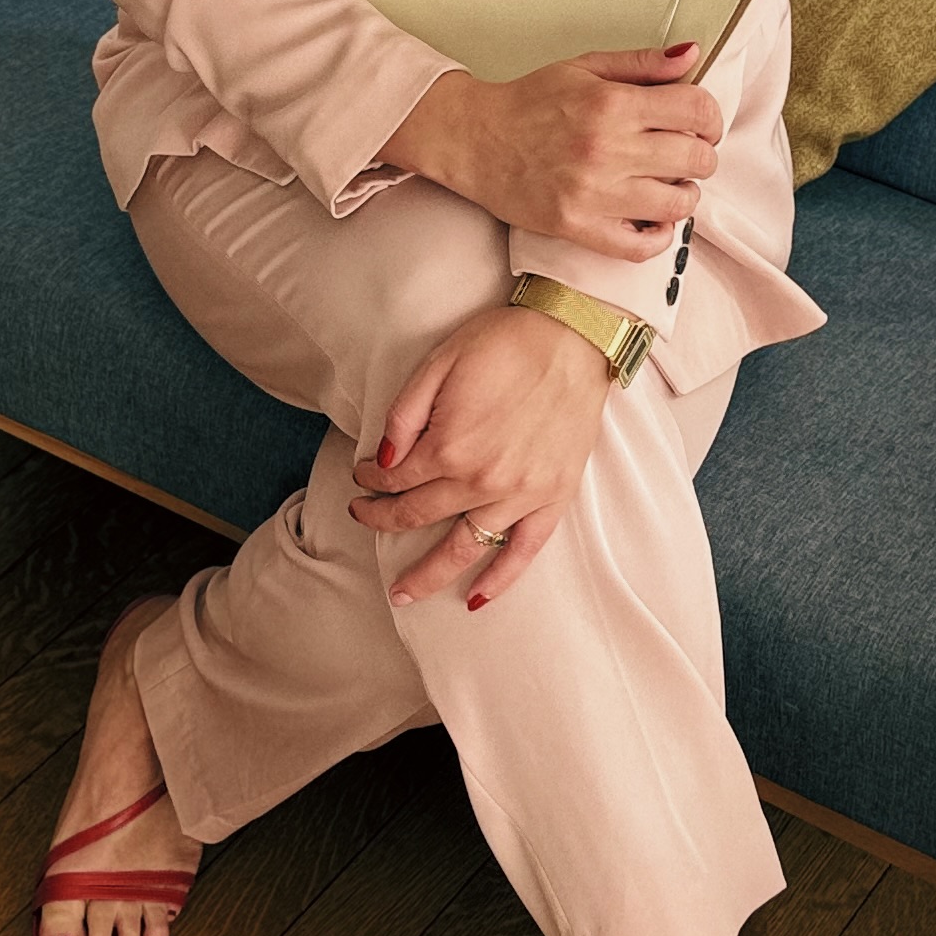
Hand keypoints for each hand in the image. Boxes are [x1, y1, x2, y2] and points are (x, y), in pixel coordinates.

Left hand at [350, 300, 613, 609]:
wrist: (572, 335)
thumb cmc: (504, 343)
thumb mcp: (438, 363)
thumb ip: (404, 416)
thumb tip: (381, 462)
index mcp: (448, 446)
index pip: (394, 480)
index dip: (371, 481)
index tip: (363, 475)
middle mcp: (481, 480)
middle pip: (418, 515)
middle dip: (383, 519)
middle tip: (364, 519)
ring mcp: (520, 494)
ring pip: (463, 547)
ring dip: (428, 574)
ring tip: (402, 594)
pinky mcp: (553, 497)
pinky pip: (523, 551)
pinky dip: (499, 579)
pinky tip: (475, 599)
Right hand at [384, 43, 719, 258]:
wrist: (473, 139)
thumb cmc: (528, 102)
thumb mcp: (585, 67)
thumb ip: (642, 64)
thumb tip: (691, 55)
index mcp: (612, 104)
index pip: (696, 110)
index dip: (710, 116)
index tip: (702, 123)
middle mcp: (607, 150)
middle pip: (697, 158)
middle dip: (701, 154)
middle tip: (685, 152)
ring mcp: (595, 194)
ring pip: (679, 203)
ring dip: (684, 193)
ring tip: (667, 184)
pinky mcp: (579, 228)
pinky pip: (642, 245)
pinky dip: (659, 234)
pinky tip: (651, 217)